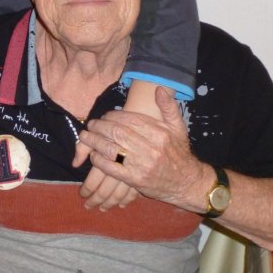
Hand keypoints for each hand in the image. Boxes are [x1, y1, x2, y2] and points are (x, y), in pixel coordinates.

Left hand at [77, 87, 209, 211]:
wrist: (187, 183)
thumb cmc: (180, 153)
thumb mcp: (179, 128)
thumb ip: (169, 108)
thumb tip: (158, 89)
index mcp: (158, 133)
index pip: (129, 120)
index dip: (113, 116)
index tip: (105, 116)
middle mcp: (149, 147)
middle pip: (117, 132)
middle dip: (100, 127)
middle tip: (91, 124)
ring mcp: (141, 165)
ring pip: (111, 149)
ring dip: (94, 142)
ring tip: (85, 137)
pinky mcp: (134, 180)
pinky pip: (111, 168)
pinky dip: (99, 160)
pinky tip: (93, 155)